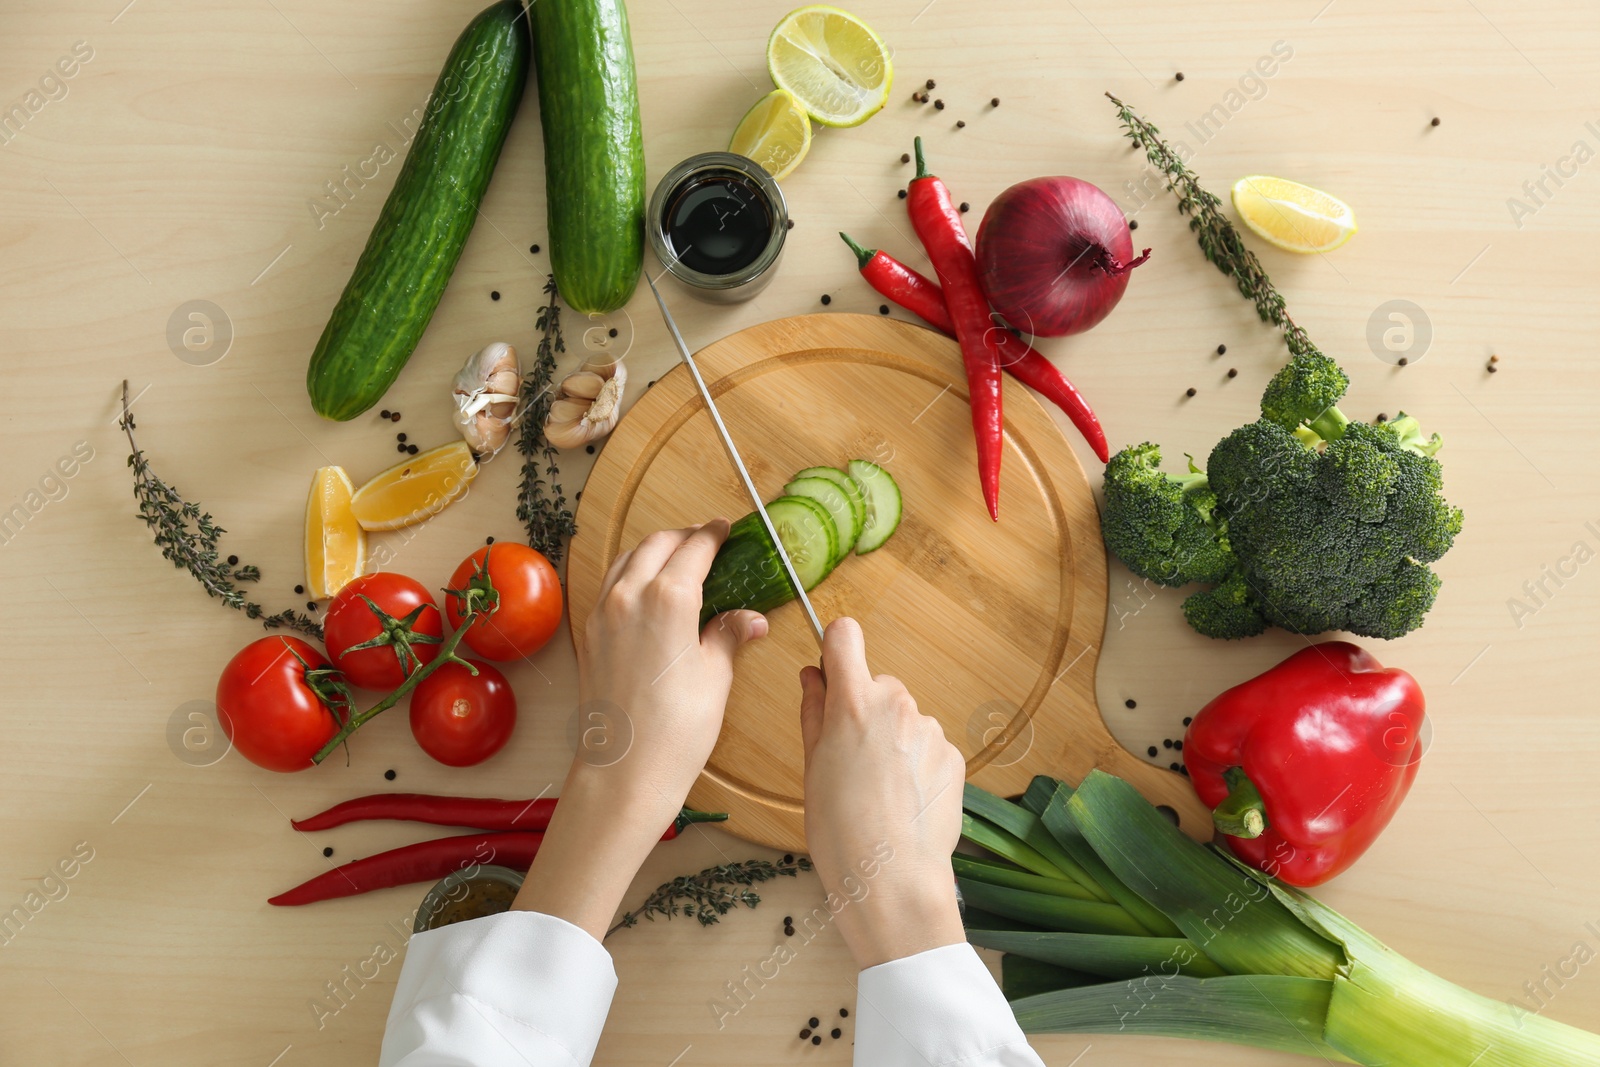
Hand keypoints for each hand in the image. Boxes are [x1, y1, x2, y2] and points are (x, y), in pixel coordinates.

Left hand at [514, 520, 765, 937]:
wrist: (624, 771)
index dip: (713, 535)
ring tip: (677, 558)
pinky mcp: (589, 634)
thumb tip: (752, 618)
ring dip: (653, 551)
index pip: (694, 549)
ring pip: (627, 560)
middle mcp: (628, 595)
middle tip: (706, 541)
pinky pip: (609, 585)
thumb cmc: (677, 730)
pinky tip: (645, 589)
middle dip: (683, 537)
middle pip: (657, 545)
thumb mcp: (715, 677)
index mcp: (668, 598)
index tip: (726, 530)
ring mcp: (602, 613)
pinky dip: (629, 574)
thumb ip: (729, 635)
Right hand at [798, 618, 966, 968]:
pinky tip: (904, 801)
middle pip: (877, 685)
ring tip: (879, 791)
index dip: (835, 649)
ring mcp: (930, 730)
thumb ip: (814, 712)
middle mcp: (897, 705)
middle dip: (865, 710)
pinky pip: (928, 745)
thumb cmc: (841, 831)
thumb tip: (813, 676)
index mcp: (853, 703)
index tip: (831, 671)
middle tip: (851, 760)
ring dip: (893, 740)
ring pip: (905, 719)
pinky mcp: (954, 755)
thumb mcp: (812, 767)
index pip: (845, 636)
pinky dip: (917, 764)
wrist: (892, 880)